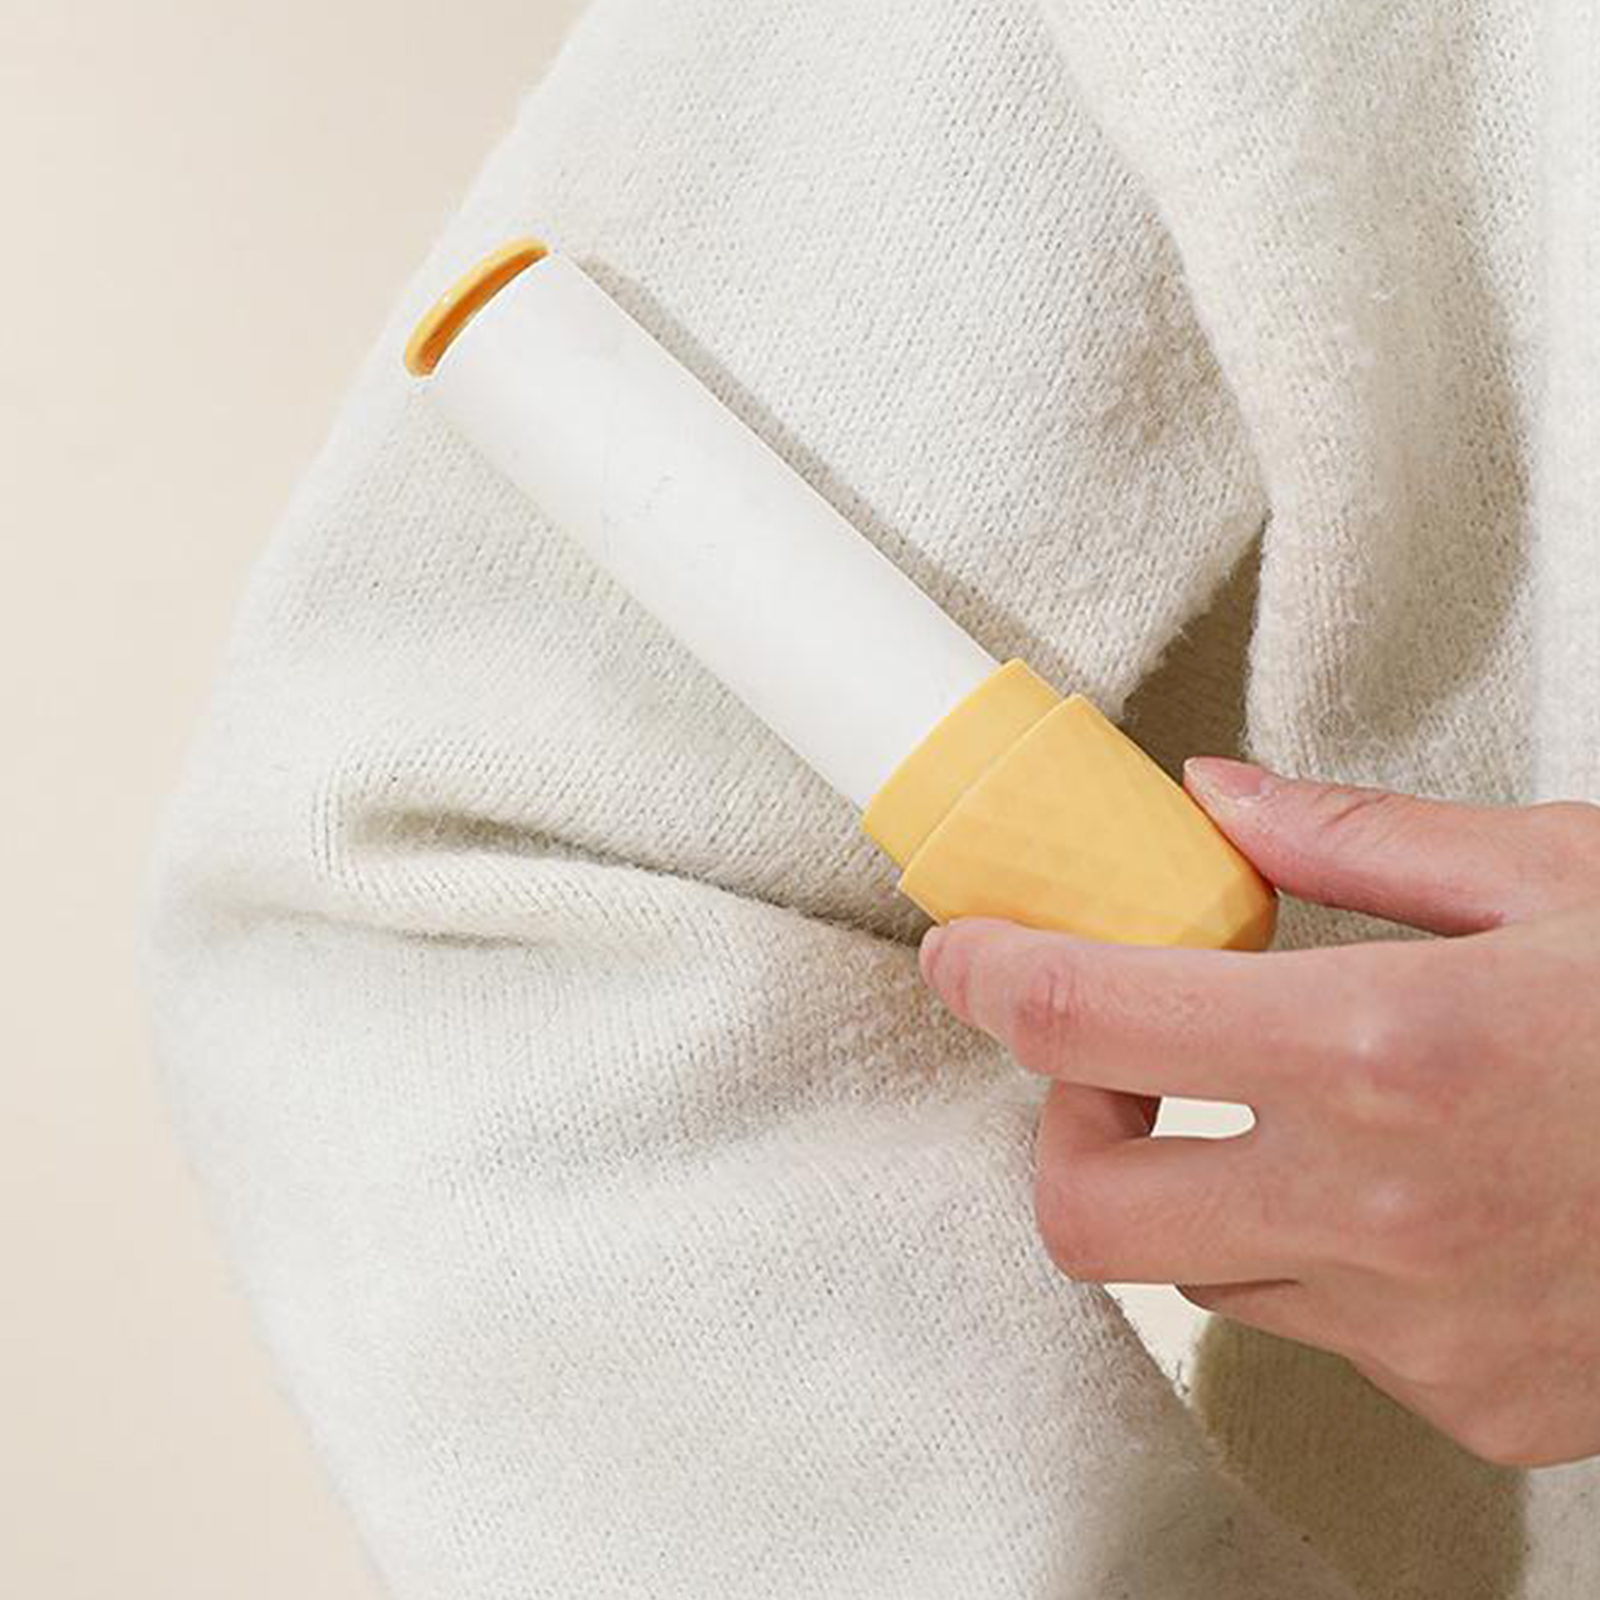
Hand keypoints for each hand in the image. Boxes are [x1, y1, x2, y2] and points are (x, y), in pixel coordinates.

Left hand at [917, 757, 1599, 1466]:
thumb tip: (1218, 800)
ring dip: (1205, 1183)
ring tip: (1297, 1108)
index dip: (989, 976)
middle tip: (1118, 1060)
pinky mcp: (1476, 1401)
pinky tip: (1416, 1190)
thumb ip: (1355, 841)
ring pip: (1202, 1269)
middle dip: (1065, 1127)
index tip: (966, 951)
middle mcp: (1385, 1212)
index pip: (1085, 1019)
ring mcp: (1426, 1331)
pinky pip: (1324, 1328)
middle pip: (1083, 1212)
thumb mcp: (1561, 874)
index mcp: (1390, 1049)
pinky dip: (1322, 1251)